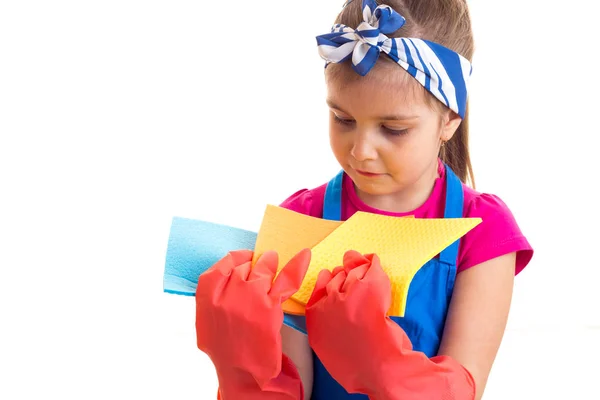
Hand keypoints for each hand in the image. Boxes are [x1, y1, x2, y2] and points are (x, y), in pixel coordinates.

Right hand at [196, 248, 310, 387]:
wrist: (240, 372)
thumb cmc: (223, 348)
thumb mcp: (205, 320)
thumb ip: (212, 296)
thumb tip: (227, 277)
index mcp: (207, 296)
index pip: (223, 265)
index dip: (235, 259)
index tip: (244, 258)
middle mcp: (228, 293)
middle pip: (244, 267)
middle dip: (252, 265)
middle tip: (260, 266)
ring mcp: (250, 297)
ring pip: (263, 270)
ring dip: (268, 264)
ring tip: (272, 260)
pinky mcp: (271, 306)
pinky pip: (286, 280)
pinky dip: (296, 266)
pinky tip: (304, 256)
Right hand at [305, 250, 404, 392]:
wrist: (380, 370)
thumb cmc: (357, 365)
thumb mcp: (329, 346)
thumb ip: (326, 323)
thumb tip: (331, 306)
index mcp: (316, 318)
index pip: (319, 287)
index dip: (328, 281)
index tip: (333, 278)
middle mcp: (328, 303)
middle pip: (336, 277)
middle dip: (344, 274)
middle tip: (352, 272)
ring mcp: (348, 294)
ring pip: (353, 271)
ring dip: (360, 270)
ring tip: (366, 269)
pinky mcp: (369, 287)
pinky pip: (371, 267)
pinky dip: (374, 264)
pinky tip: (374, 263)